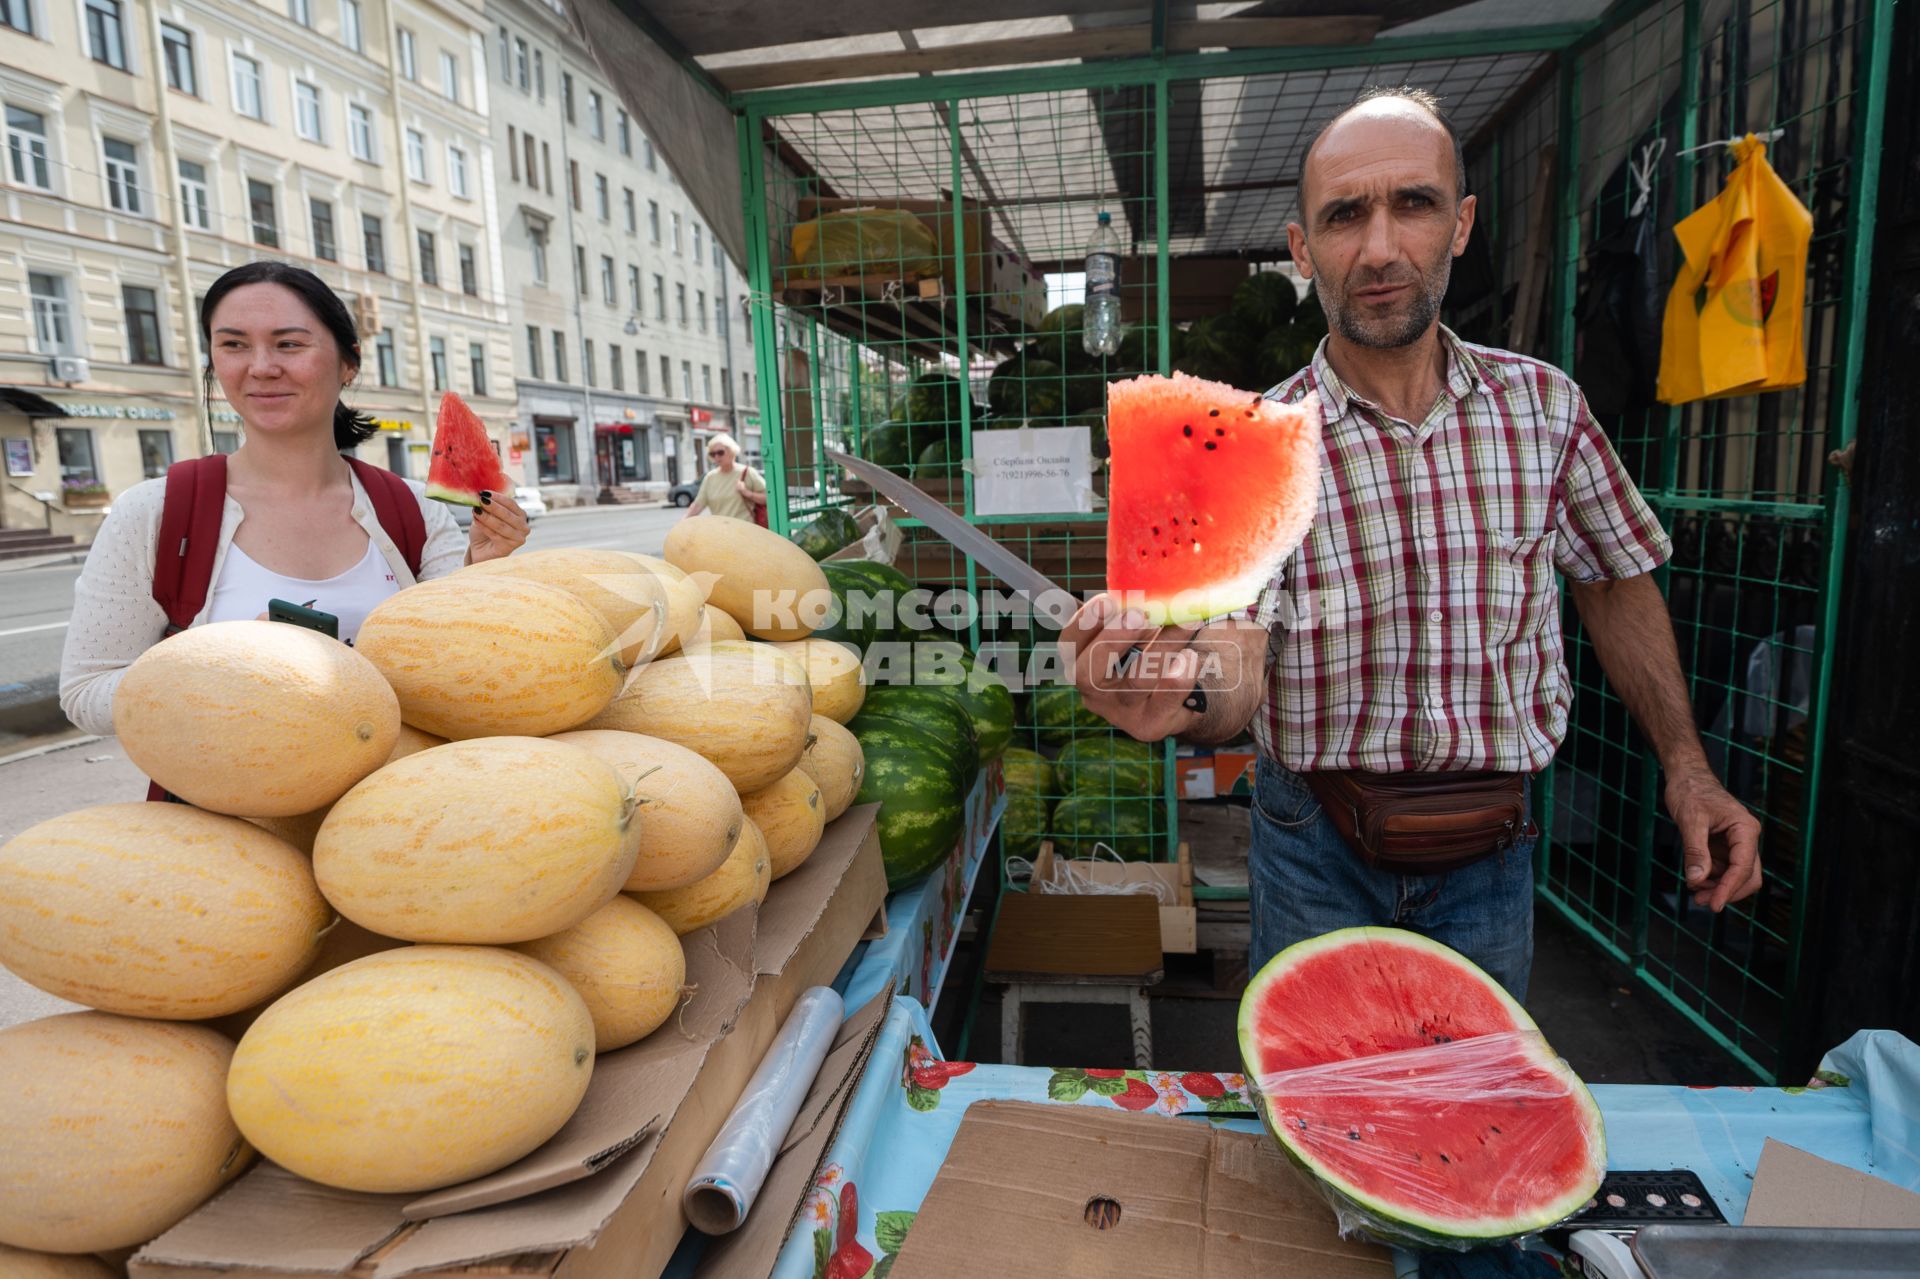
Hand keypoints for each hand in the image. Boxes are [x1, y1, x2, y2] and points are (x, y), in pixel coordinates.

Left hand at [466, 490, 528, 564]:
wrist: (481, 551)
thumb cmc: (485, 532)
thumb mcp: (487, 515)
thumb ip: (488, 506)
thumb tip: (481, 495)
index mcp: (520, 515)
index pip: (511, 504)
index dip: (498, 497)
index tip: (485, 493)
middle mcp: (523, 527)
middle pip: (507, 514)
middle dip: (493, 506)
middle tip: (480, 500)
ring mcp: (518, 538)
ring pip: (501, 525)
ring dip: (487, 517)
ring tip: (476, 510)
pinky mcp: (509, 548)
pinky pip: (495, 535)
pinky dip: (484, 527)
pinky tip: (476, 520)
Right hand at [1061, 592, 1202, 742]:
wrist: (1184, 695)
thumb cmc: (1153, 651)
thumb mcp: (1137, 630)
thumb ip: (1132, 611)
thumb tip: (1148, 583)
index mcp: (1082, 662)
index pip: (1069, 644)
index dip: (1085, 622)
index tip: (1108, 600)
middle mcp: (1094, 691)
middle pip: (1089, 672)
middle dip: (1113, 640)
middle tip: (1141, 616)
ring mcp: (1120, 712)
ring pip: (1136, 681)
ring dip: (1163, 646)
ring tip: (1187, 621)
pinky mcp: (1149, 725)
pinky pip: (1165, 700)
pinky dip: (1179, 677)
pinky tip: (1190, 658)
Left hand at [1663, 766, 1762, 910]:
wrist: (1686, 776)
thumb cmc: (1690, 791)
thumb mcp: (1690, 820)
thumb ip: (1695, 850)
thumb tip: (1697, 881)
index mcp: (1745, 829)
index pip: (1743, 867)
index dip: (1730, 888)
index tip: (1715, 905)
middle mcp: (1746, 838)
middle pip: (1748, 876)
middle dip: (1727, 892)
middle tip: (1702, 903)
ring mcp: (1736, 844)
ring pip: (1736, 876)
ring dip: (1718, 888)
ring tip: (1694, 892)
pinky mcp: (1724, 848)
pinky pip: (1723, 871)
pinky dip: (1712, 880)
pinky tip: (1695, 880)